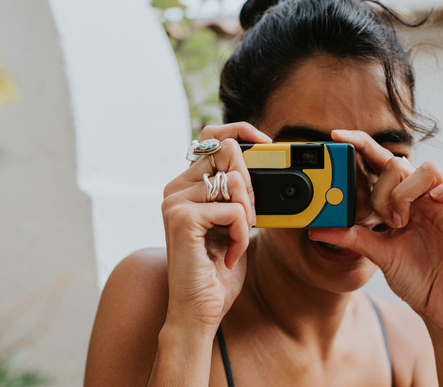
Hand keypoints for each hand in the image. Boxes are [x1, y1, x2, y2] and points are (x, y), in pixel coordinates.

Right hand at [161, 122, 270, 331]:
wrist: (199, 311)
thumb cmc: (218, 271)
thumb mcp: (234, 223)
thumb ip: (238, 192)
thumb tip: (260, 160)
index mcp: (186, 185)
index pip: (212, 136)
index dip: (242, 131)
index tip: (266, 143)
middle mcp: (176, 188)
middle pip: (227, 152)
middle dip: (250, 185)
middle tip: (248, 220)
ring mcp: (175, 201)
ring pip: (233, 181)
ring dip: (248, 216)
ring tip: (236, 242)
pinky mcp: (182, 218)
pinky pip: (233, 210)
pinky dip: (242, 234)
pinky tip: (230, 254)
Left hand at [310, 130, 442, 334]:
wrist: (438, 308)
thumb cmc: (414, 277)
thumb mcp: (376, 253)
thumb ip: (350, 236)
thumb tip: (315, 228)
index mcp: (403, 199)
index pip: (382, 160)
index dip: (362, 143)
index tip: (337, 136)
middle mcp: (425, 196)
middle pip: (401, 163)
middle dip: (384, 190)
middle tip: (385, 220)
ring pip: (431, 168)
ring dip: (409, 192)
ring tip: (403, 222)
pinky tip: (439, 200)